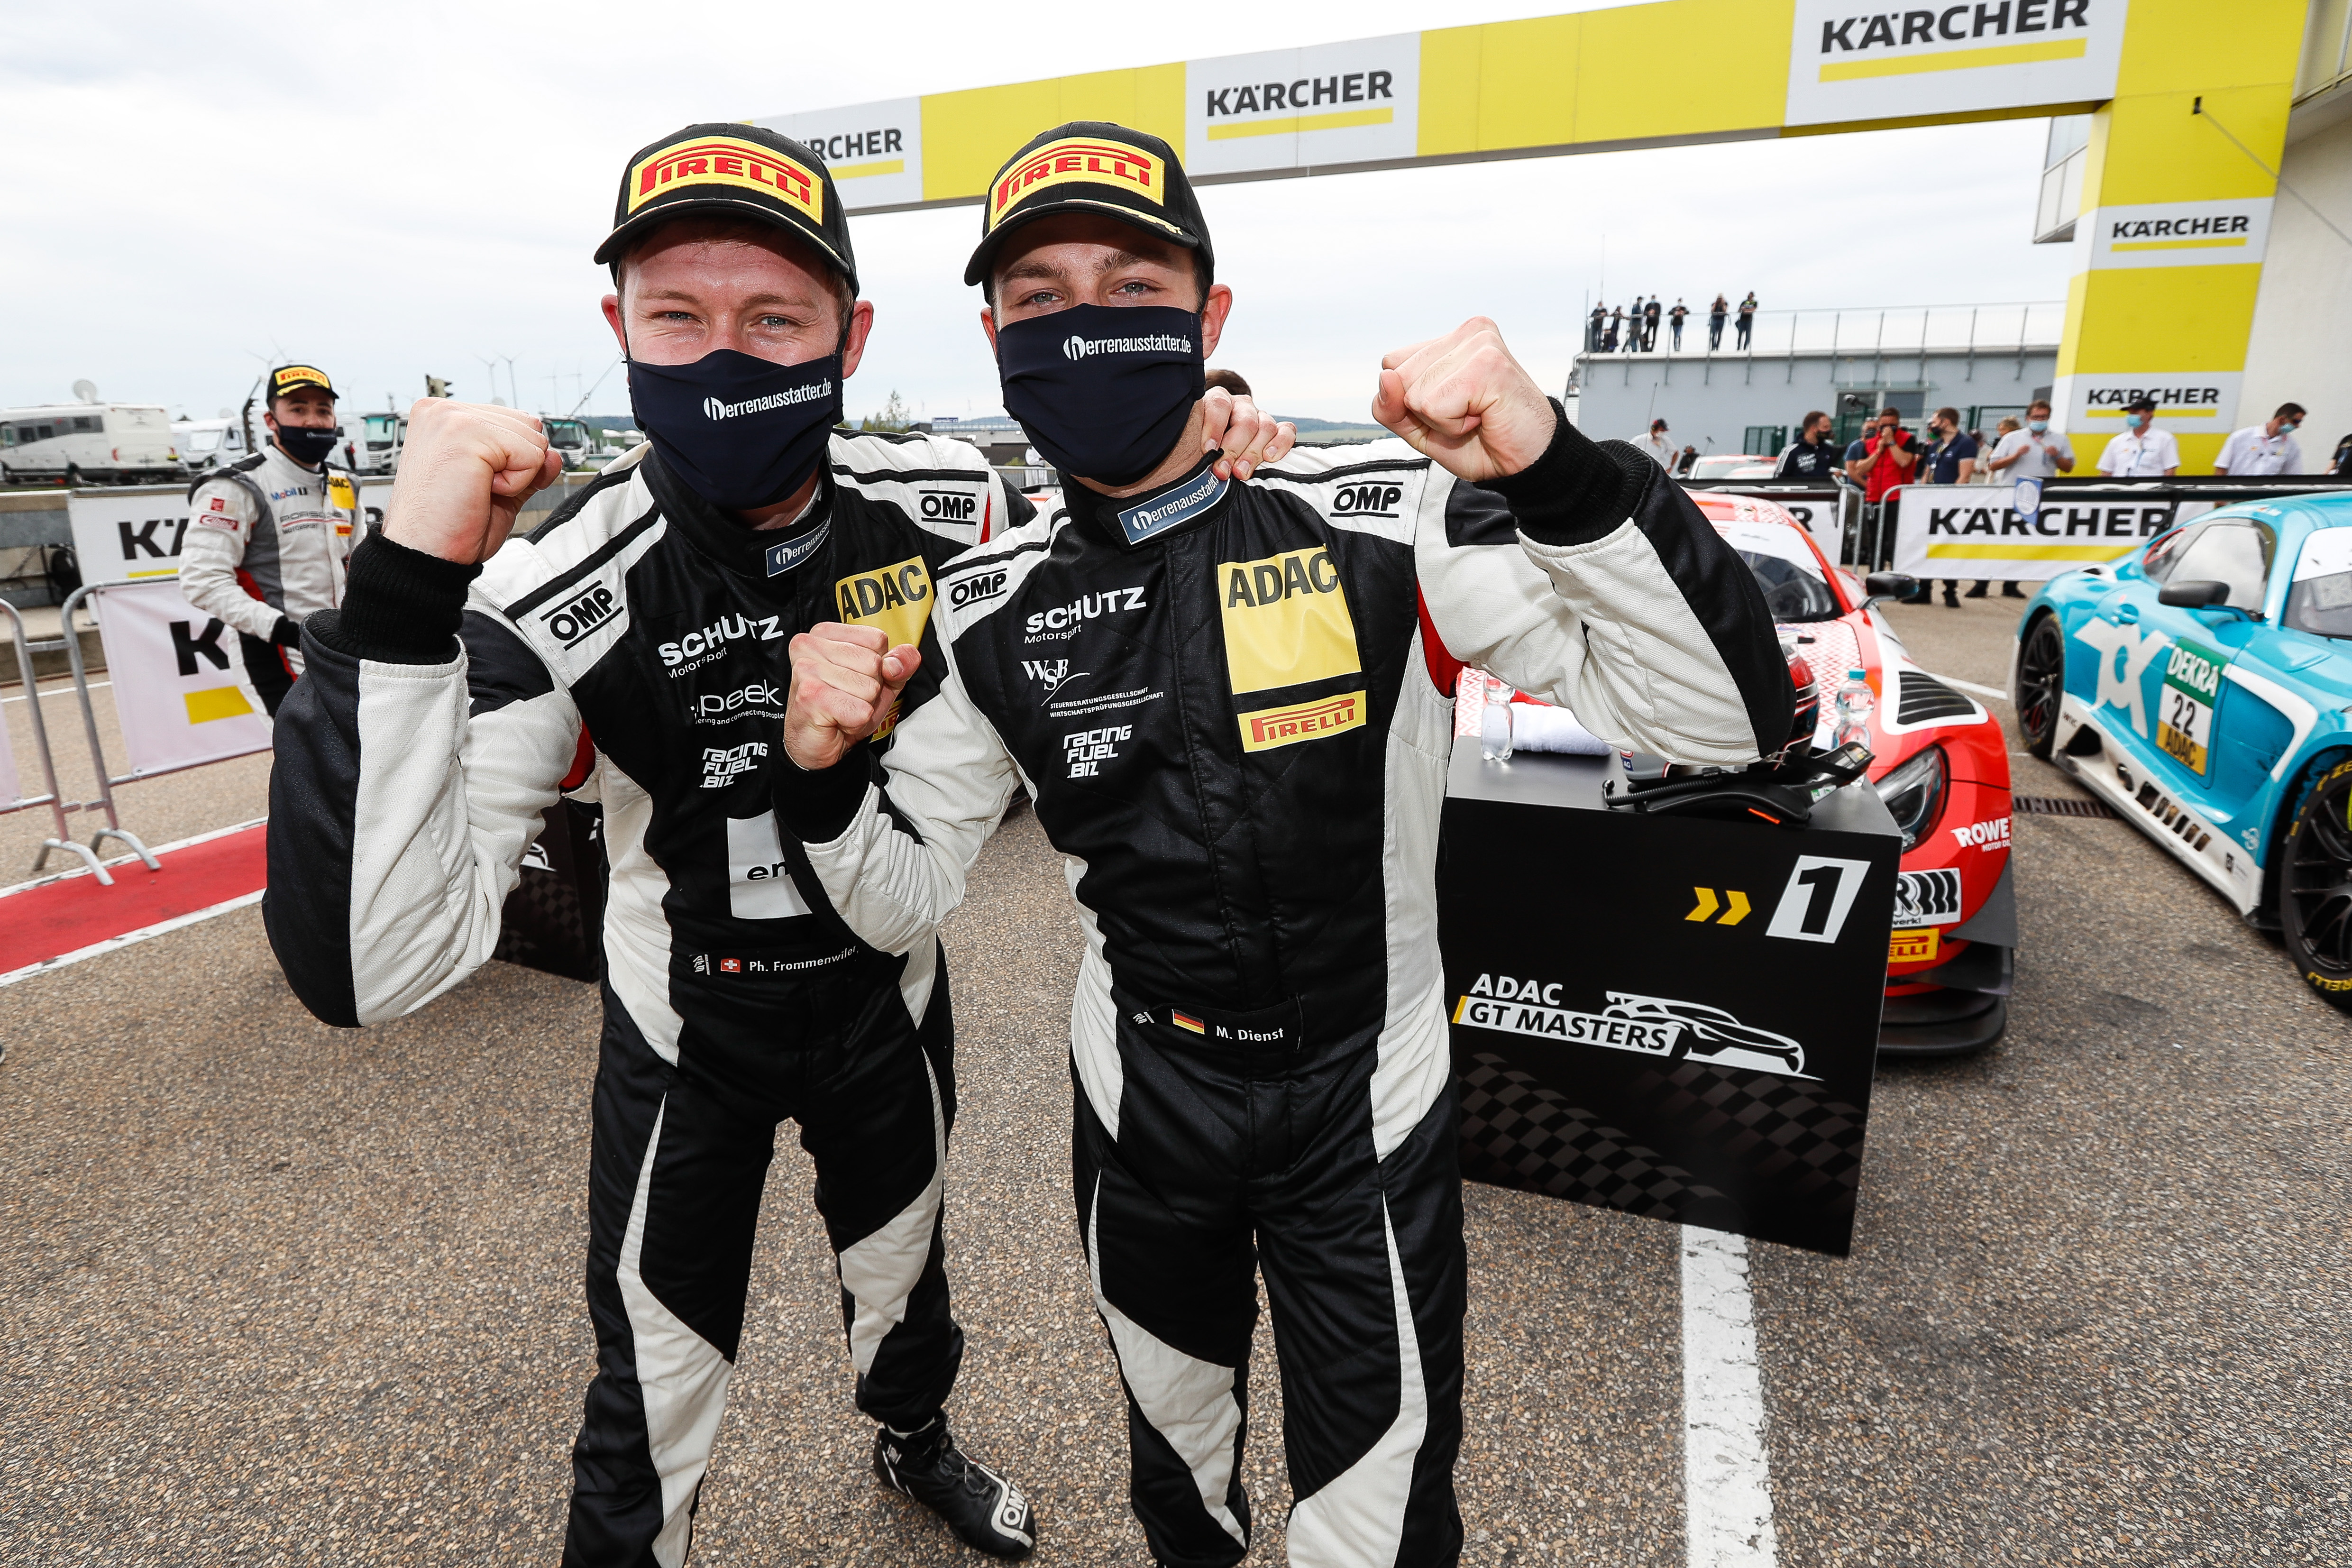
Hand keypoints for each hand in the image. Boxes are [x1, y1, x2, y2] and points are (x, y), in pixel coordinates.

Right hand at [382, 399, 560, 564]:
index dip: (514, 460)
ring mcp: (452, 418)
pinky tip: (480, 491)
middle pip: (529, 425)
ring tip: (477, 489)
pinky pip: (530, 455)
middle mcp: (445, 411)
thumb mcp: (501, 490)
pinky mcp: (465, 433)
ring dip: (516, 475)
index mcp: (447, 418)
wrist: (425, 553)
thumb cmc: (449, 526)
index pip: (515, 421)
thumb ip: (527, 466)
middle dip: (518, 465)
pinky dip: (516, 484)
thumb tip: (553, 455)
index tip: (479, 482)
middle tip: (478, 489)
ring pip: (533, 438)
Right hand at [784, 622, 922, 771]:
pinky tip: (837, 720)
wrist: (816, 743)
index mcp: (825, 633)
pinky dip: (855, 722)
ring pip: (869, 688)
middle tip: (846, 698)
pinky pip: (860, 710)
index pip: (877, 639)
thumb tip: (897, 662)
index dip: (878, 666)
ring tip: (841, 708)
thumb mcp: (880, 681)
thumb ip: (900, 663)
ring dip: (862, 706)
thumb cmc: (843, 708)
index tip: (855, 679)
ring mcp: (807, 669)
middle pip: (874, 663)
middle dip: (870, 689)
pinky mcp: (810, 696)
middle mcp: (809, 645)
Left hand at [1199, 388, 1293, 481]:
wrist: (1206, 463)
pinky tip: (1269, 458)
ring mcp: (1260, 417)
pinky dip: (1281, 443)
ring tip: (1241, 473)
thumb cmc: (1196, 454)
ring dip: (1253, 453)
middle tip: (1222, 471)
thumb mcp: (1190, 445)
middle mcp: (1240, 406)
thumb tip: (1197, 452)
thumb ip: (1191, 442)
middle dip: (1234, 449)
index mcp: (1217, 402)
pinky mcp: (1276, 431)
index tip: (1208, 450)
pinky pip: (1287, 431)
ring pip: (1266, 427)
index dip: (1214, 427)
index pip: (1220, 404)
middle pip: (1246, 420)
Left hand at [1371, 317, 1556, 482]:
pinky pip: (1433, 405)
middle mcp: (1467, 333)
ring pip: (1414, 393)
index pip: (1392, 364)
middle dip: (1425, 410)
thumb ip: (1392, 406)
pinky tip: (1483, 416)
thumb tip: (1385, 378)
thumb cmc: (1481, 440)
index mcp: (1452, 339)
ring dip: (1442, 420)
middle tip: (1468, 414)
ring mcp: (1479, 344)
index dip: (1410, 400)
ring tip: (1478, 414)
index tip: (1453, 407)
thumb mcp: (1421, 427)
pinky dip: (1453, 425)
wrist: (1526, 462)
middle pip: (1399, 376)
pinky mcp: (1487, 365)